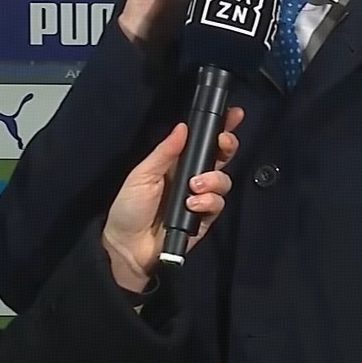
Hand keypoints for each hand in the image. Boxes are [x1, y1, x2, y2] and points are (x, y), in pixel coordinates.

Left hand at [101, 108, 244, 290]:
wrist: (127, 247)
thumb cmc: (129, 207)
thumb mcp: (142, 174)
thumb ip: (165, 152)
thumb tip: (183, 127)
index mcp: (177, 163)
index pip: (202, 142)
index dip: (220, 128)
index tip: (233, 115)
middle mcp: (193, 178)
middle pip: (221, 158)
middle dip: (227, 146)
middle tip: (223, 144)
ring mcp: (201, 198)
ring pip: (223, 181)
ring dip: (213, 179)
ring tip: (194, 187)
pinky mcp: (205, 218)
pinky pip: (218, 204)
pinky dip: (209, 202)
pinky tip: (192, 204)